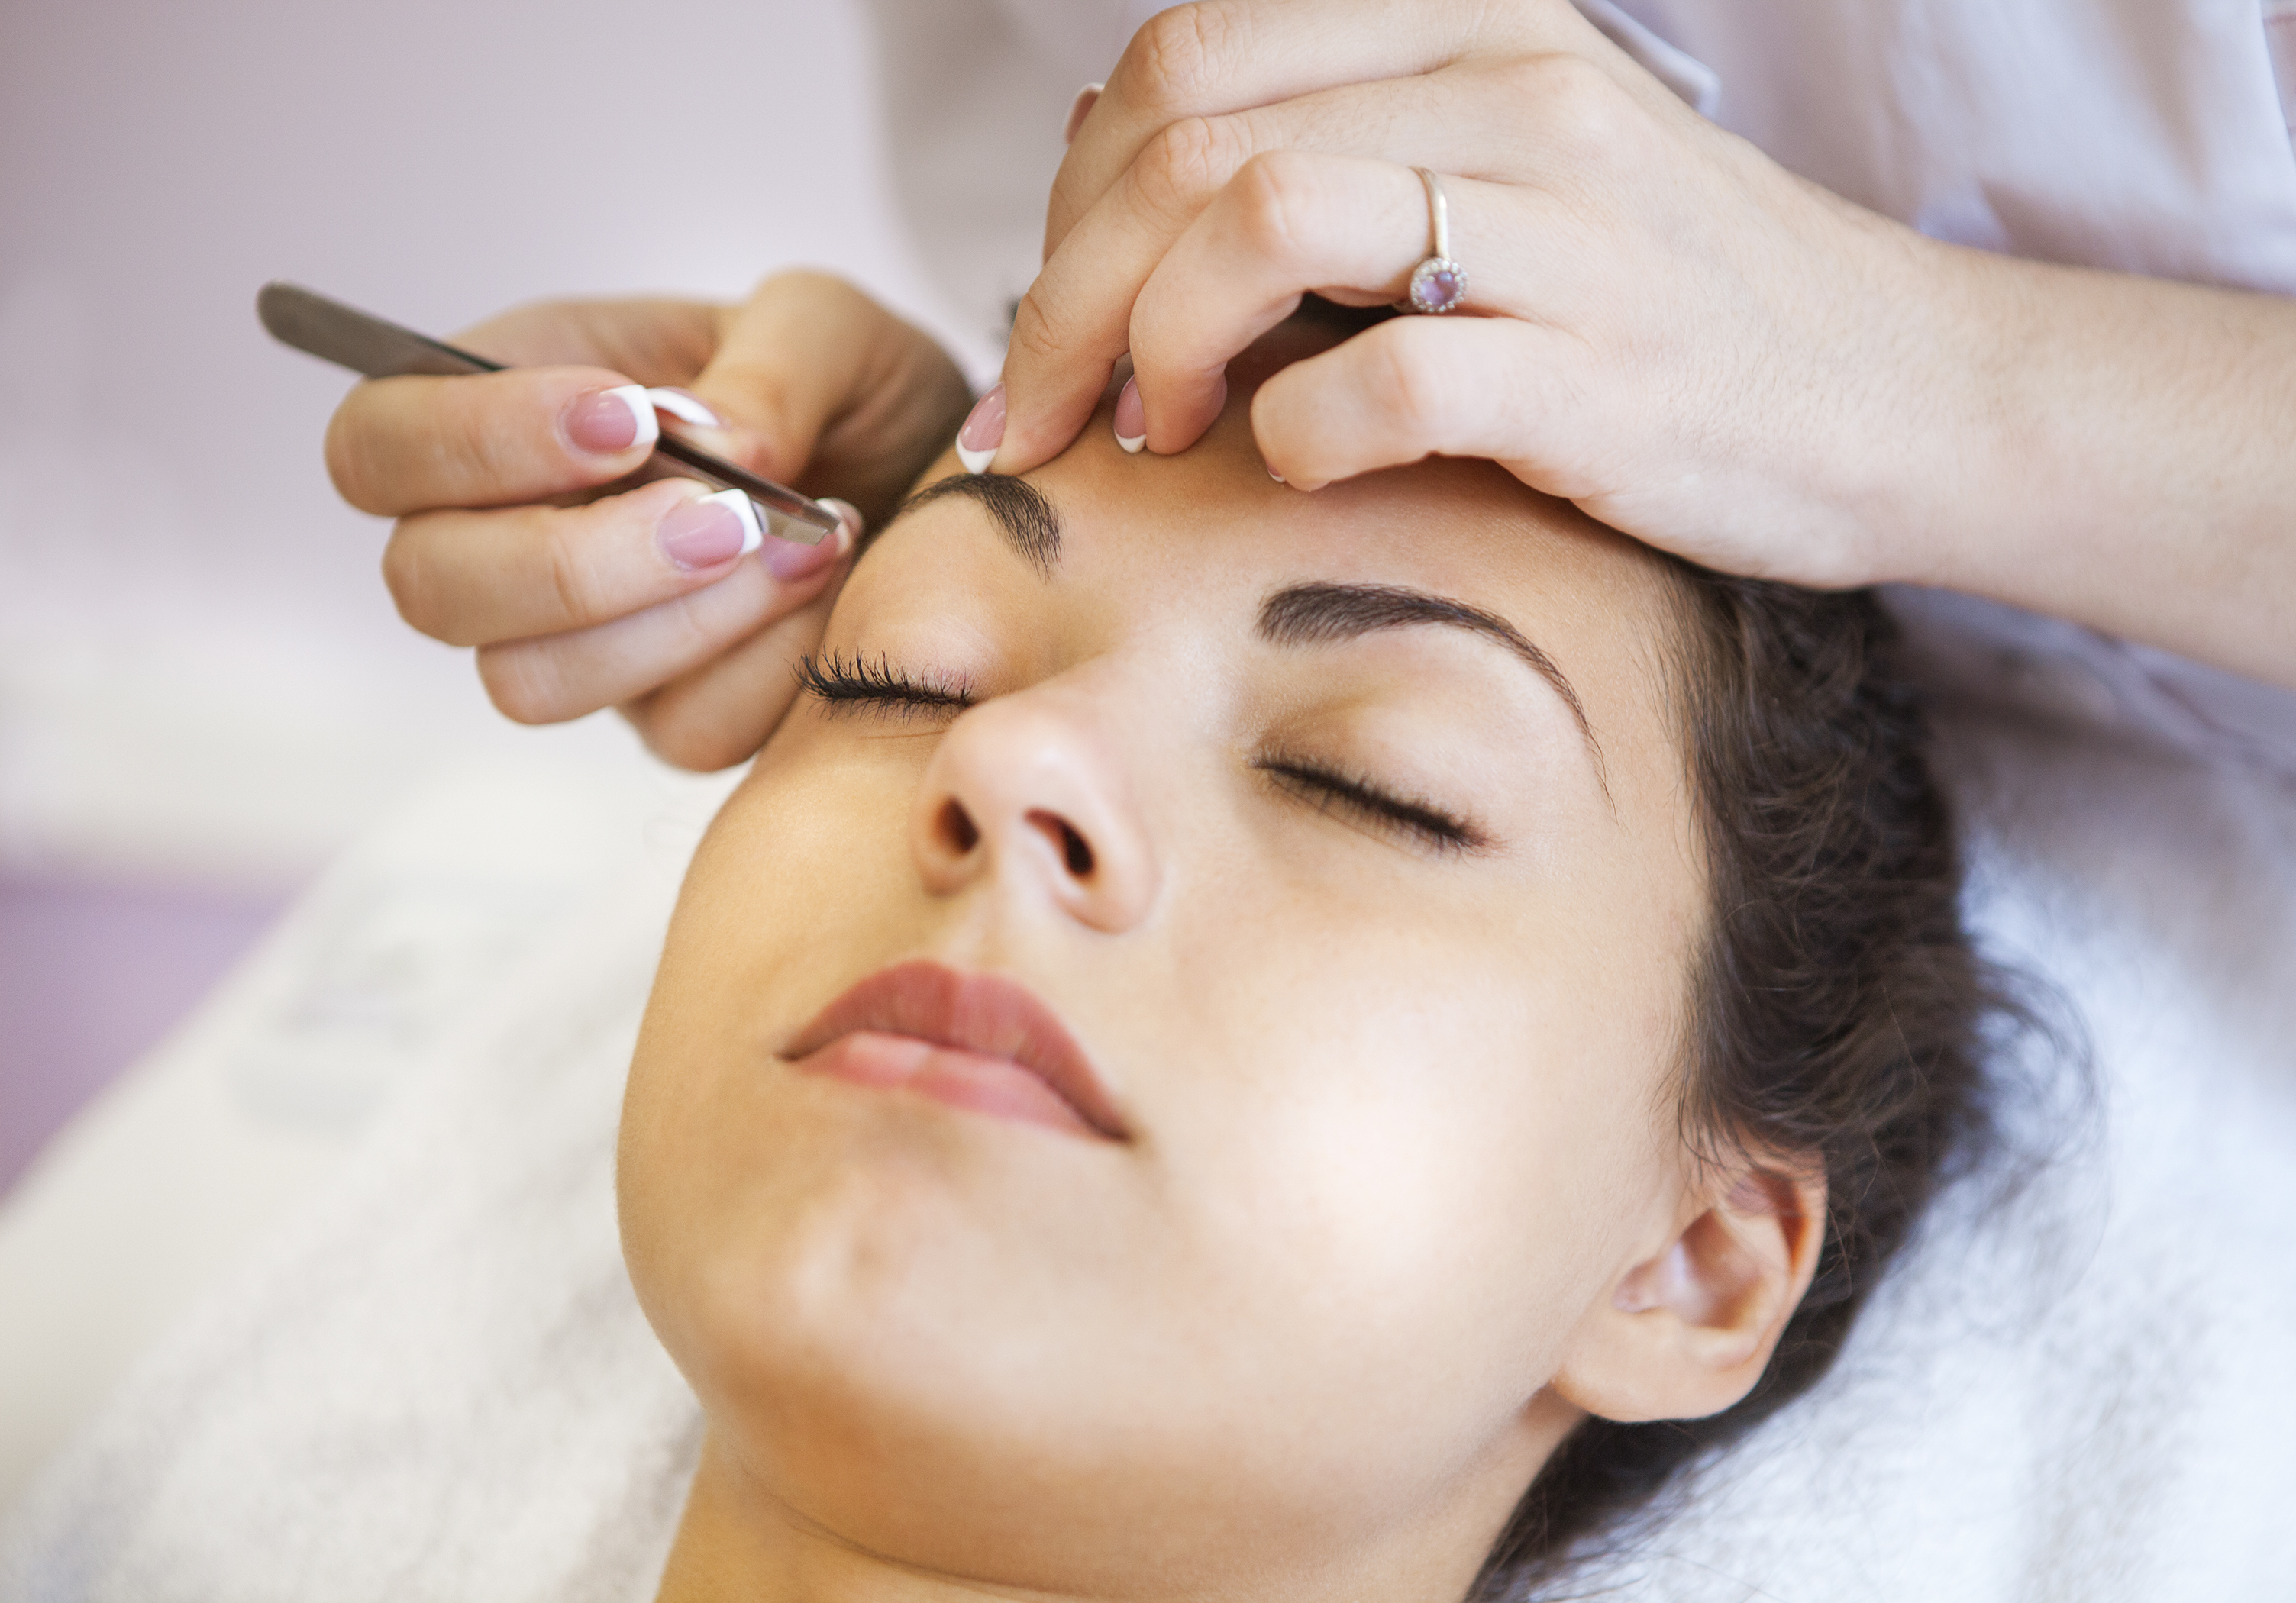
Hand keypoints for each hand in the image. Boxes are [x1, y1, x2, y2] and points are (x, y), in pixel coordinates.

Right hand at [326, 271, 972, 768]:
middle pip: (430, 588)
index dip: (469, 442)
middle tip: (729, 514)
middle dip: (575, 558)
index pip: (377, 445)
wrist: (946, 487)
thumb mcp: (830, 326)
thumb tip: (717, 444)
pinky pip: (679, 730)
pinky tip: (833, 595)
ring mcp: (579, 644)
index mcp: (503, 409)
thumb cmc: (849, 391)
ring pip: (532, 681)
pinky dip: (765, 667)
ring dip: (674, 622)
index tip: (626, 420)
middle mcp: (508, 538)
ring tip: (808, 543)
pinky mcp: (668, 718)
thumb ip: (773, 360)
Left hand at [970, 0, 1952, 591]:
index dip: (1070, 195)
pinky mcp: (1602, 368)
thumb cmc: (1671, 310)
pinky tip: (1294, 469)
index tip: (1050, 319)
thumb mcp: (1505, 176)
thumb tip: (1116, 162)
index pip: (1183, 57)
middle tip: (1044, 412)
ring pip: (1259, 220)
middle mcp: (1509, 89)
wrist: (1896, 395)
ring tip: (1153, 433)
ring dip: (1156, 341)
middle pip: (1186, 139)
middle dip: (1065, 290)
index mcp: (1467, 27)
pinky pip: (1385, 377)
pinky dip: (1294, 436)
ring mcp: (1564, 222)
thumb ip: (1331, 153)